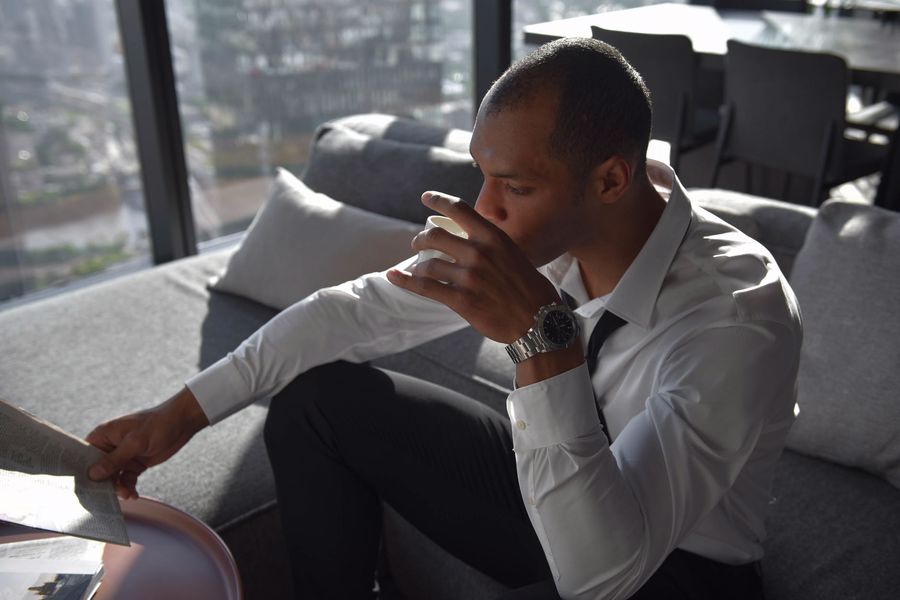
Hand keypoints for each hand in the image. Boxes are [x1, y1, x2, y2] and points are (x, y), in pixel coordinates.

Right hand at [85, 387, 208, 499]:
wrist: (182, 422)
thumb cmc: (157, 424)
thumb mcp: (135, 442)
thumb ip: (114, 459)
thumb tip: (92, 475)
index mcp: (103, 435)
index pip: (84, 455)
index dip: (81, 471)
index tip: (80, 489)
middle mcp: (110, 446)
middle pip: (97, 470)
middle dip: (101, 484)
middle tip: (104, 499)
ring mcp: (123, 456)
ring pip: (112, 478)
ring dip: (117, 488)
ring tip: (127, 494)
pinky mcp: (135, 464)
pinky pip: (126, 480)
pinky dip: (128, 487)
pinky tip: (133, 494)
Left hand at [386, 191, 559, 342]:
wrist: (539, 322)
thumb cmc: (530, 289)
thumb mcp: (515, 255)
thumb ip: (493, 245)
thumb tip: (473, 239)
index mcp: (493, 237)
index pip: (459, 209)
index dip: (438, 200)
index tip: (425, 198)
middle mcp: (479, 252)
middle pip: (435, 236)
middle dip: (421, 239)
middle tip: (418, 244)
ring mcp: (469, 277)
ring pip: (428, 263)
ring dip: (418, 265)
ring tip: (419, 268)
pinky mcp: (461, 300)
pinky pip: (424, 287)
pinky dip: (405, 280)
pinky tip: (393, 276)